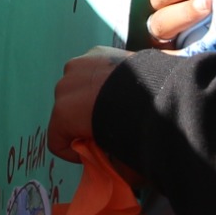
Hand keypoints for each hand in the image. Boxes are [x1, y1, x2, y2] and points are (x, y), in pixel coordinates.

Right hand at [48, 46, 124, 160]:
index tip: (95, 154)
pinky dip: (102, 79)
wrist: (159, 94)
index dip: (75, 152)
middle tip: (108, 129)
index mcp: (63, 113)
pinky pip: (92, 70)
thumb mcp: (118, 161)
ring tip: (117, 104)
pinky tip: (123, 85)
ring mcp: (79, 64)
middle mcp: (64, 86)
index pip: (56, 141)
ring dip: (91, 97)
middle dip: (83, 122)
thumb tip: (106, 163)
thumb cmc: (134, 131)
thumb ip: (104, 163)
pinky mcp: (97, 51)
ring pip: (78, 88)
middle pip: (67, 112)